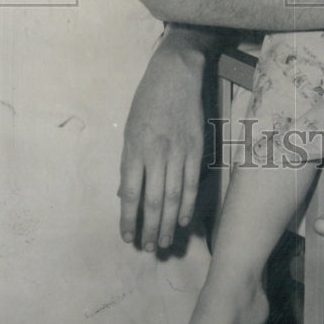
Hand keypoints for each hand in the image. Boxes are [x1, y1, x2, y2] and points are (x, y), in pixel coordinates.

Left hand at [119, 30, 205, 250]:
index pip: (131, 193)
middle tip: (149, 248)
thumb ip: (130, 162)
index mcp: (135, 149)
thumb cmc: (147, 100)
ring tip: (165, 242)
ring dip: (169, 223)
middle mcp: (156, 153)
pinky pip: (192, 182)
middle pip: (153, 201)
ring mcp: (178, 151)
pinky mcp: (196, 148)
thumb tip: (127, 193)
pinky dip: (188, 204)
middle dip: (150, 228)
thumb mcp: (130, 129)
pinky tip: (184, 220)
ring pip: (173, 196)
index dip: (129, 219)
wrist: (175, 74)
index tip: (127, 237)